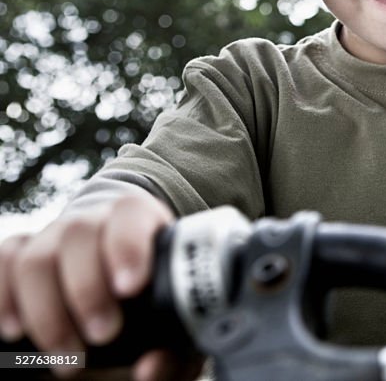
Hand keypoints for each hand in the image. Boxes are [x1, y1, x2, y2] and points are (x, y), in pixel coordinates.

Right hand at [0, 191, 201, 379]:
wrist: (124, 296)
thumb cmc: (159, 310)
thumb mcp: (177, 333)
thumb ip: (174, 354)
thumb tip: (150, 369)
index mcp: (144, 223)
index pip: (131, 212)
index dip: (127, 244)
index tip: (130, 287)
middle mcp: (94, 223)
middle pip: (79, 234)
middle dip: (86, 288)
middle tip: (103, 335)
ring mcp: (54, 238)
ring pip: (36, 256)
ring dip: (47, 309)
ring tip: (65, 355)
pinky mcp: (22, 256)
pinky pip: (4, 260)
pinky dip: (4, 295)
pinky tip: (15, 331)